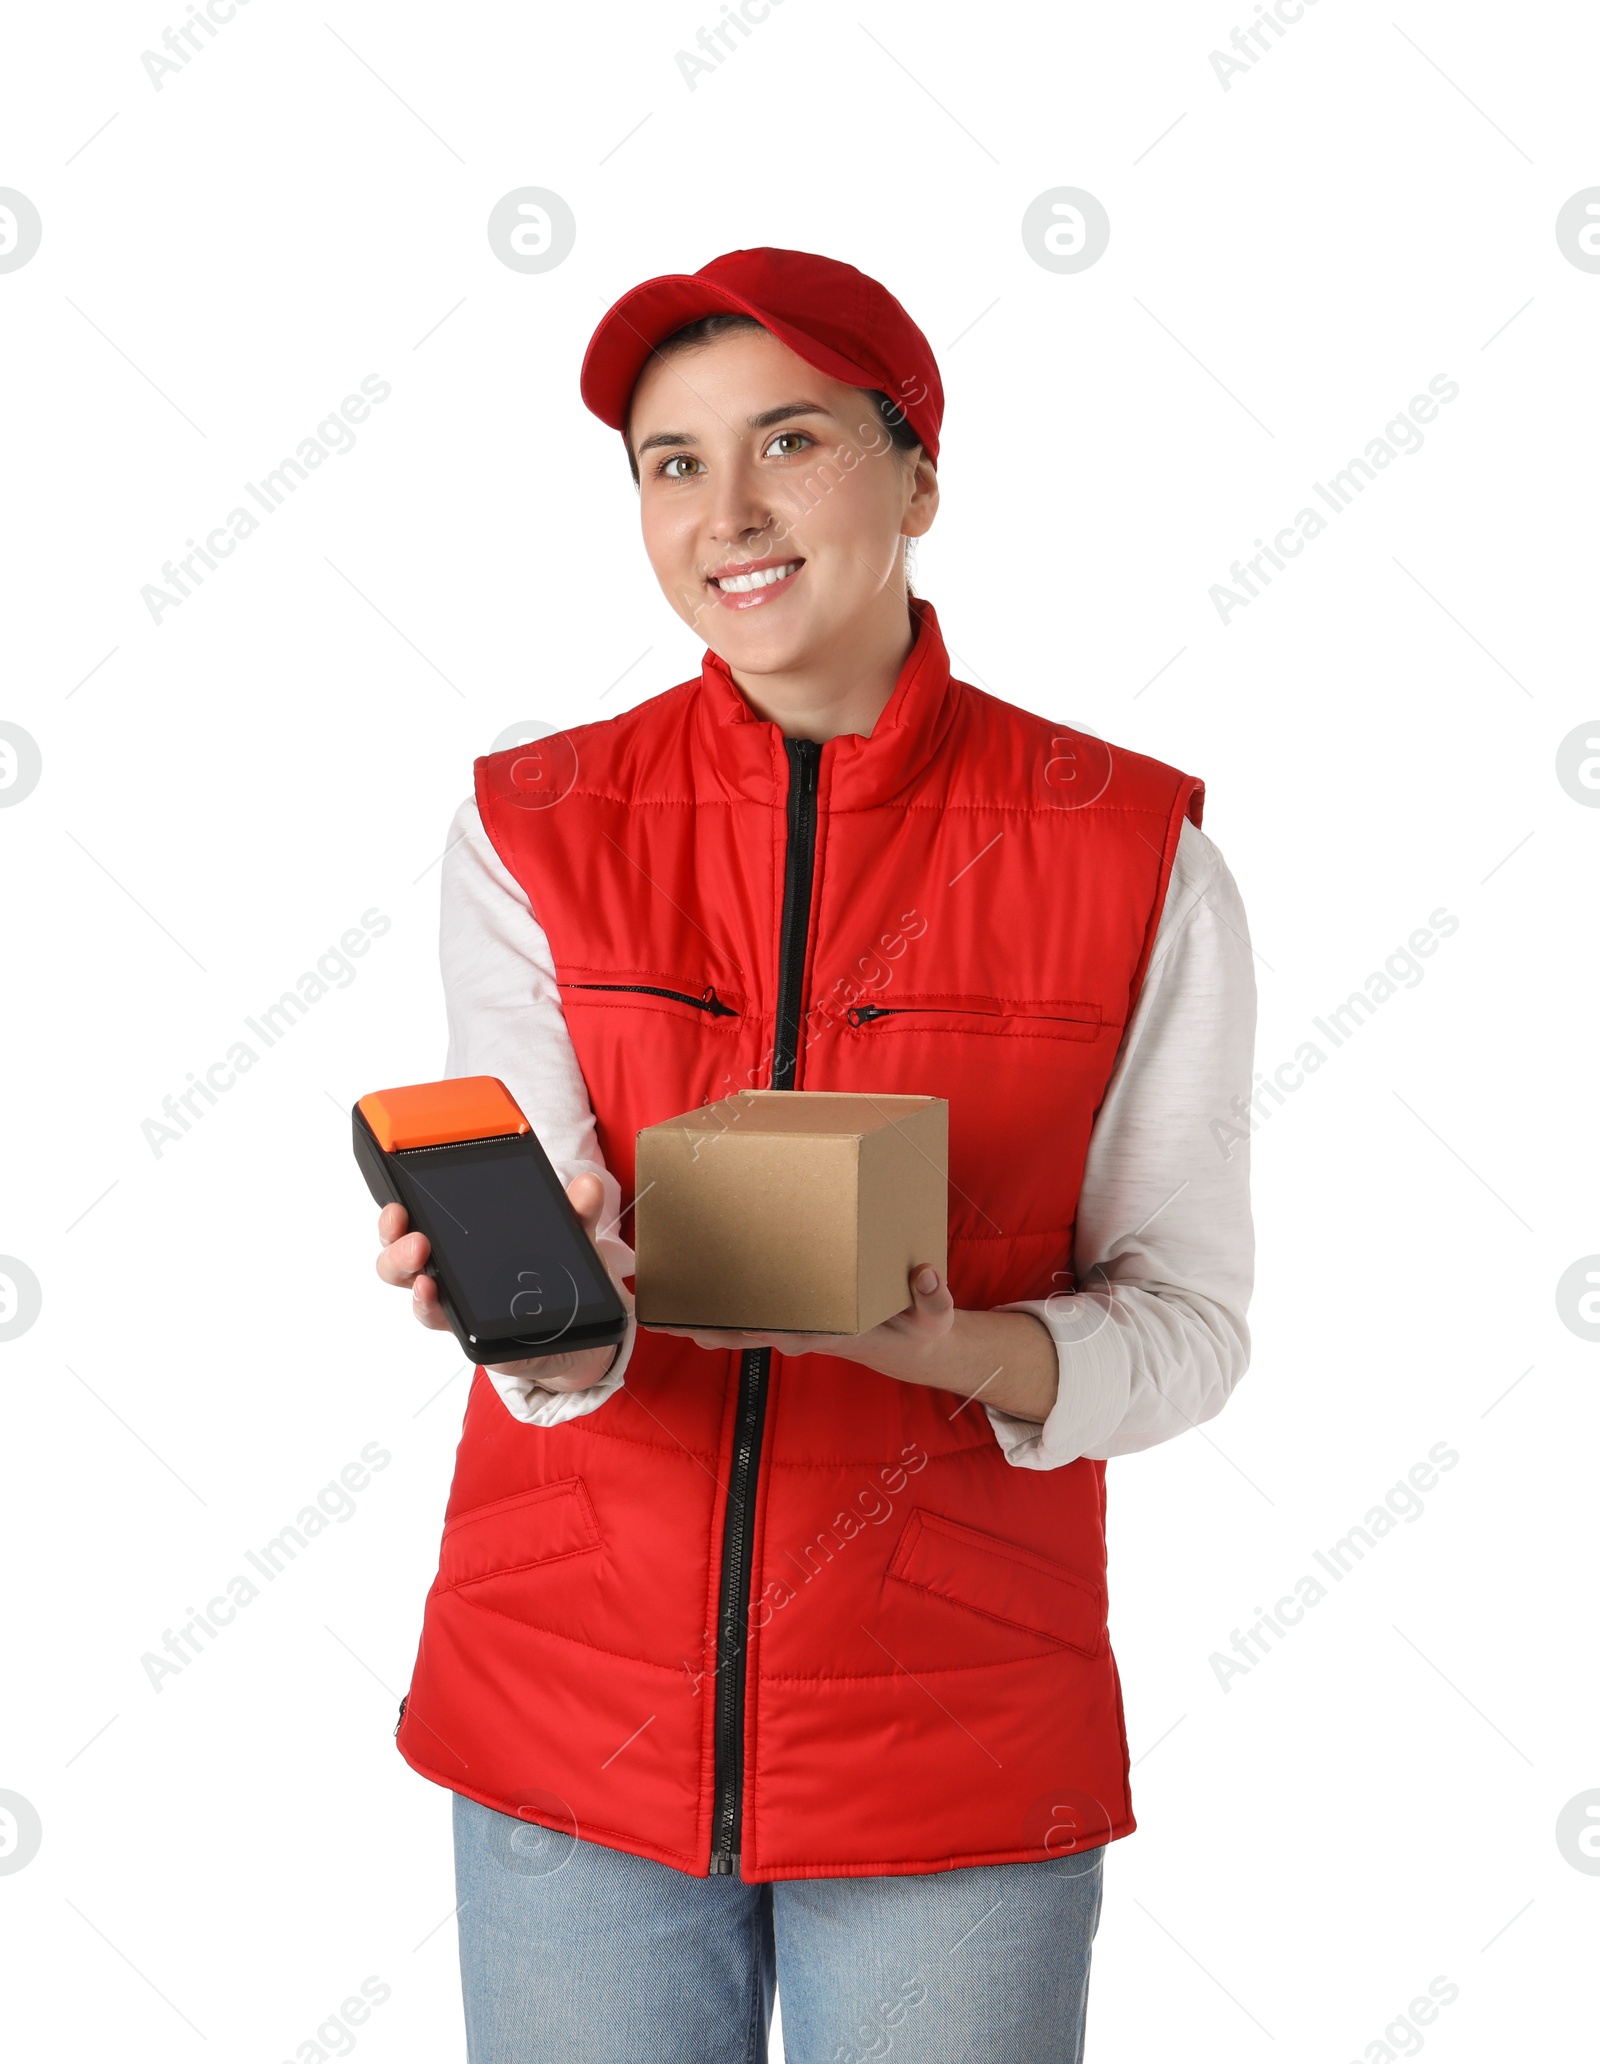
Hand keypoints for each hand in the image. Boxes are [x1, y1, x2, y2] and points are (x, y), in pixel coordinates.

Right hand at [375, 1171, 632, 1394]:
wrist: (579, 1335)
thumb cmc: (559, 1279)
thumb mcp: (569, 1238)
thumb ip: (576, 1212)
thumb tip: (588, 1185)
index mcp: (465, 1242)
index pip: (418, 1224)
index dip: (398, 1214)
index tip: (397, 1203)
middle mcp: (453, 1275)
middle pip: (403, 1262)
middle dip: (396, 1248)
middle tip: (411, 1236)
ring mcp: (461, 1307)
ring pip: (419, 1296)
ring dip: (414, 1286)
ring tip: (424, 1278)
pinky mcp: (478, 1337)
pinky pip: (447, 1325)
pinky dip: (435, 1311)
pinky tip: (436, 1299)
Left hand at [643, 1263, 1059, 1421]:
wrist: (911, 1341)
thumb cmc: (918, 1325)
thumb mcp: (935, 1317)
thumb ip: (934, 1298)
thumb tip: (926, 1275)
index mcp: (828, 1332)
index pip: (784, 1333)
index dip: (754, 1329)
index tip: (724, 1324)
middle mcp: (801, 1330)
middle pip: (745, 1332)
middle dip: (707, 1326)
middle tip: (667, 1315)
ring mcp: (791, 1323)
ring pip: (737, 1324)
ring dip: (701, 1317)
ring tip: (661, 1301)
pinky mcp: (788, 1312)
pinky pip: (747, 1311)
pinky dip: (718, 1305)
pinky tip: (690, 1290)